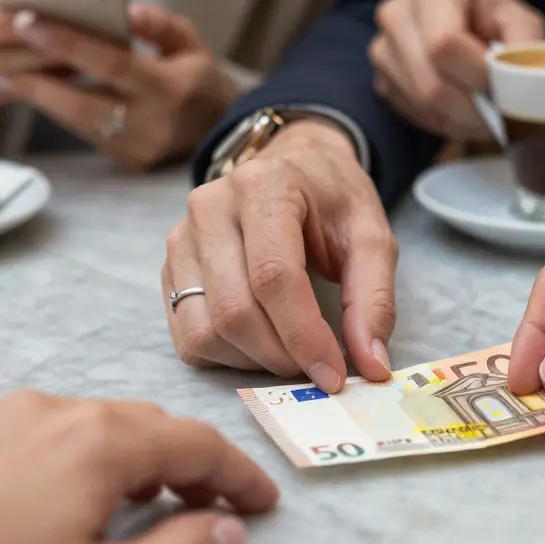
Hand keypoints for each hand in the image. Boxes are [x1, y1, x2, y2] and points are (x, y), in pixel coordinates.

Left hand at [0, 5, 237, 169]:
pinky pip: (85, 134)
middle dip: (36, 80)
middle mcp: (154, 124)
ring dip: (39, 98)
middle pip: (83, 103)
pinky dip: (59, 111)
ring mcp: (139, 149)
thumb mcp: (191, 43)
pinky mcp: (128, 162)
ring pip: (77, 122)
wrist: (223, 133)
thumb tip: (126, 12)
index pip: (112, 63)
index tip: (27, 22)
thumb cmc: (200, 79)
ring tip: (3, 74)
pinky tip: (36, 92)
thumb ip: (160, 24)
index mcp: (171, 89)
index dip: (67, 43)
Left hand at [0, 391, 278, 543]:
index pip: (196, 444)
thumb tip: (228, 532)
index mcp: (97, 440)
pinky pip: (35, 436)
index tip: (263, 505)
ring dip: (128, 460)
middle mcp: (49, 411)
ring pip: (87, 425)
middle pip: (144, 425)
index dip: (239, 475)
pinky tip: (56, 502)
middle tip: (209, 508)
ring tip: (138, 504)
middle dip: (187, 465)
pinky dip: (71, 460)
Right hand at [162, 120, 396, 391]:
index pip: (273, 278)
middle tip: (318, 367)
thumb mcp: (371, 236)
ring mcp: (182, 238)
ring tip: (291, 351)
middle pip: (235, 311)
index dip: (305, 337)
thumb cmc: (332, 201)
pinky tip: (261, 342)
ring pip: (205, 331)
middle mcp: (210, 208)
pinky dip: (227, 356)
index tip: (335, 375)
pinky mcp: (170, 268)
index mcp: (264, 187)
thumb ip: (374, 299)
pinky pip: (187, 336)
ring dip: (254, 361)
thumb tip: (371, 366)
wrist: (294, 168)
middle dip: (282, 356)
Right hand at [369, 0, 544, 139]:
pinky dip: (444, 121)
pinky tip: (462, 109)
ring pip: (423, 105)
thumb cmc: (492, 21)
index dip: (477, 76)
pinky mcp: (381, 80)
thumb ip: (523, 49)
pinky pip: (414, 115)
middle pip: (431, 84)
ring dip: (460, 118)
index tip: (503, 88)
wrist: (464, 25)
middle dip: (471, 108)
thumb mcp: (521, 23)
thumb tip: (513, 86)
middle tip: (499, 114)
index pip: (445, 43)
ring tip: (484, 109)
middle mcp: (396, 14)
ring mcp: (382, 49)